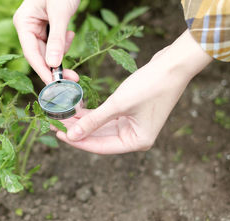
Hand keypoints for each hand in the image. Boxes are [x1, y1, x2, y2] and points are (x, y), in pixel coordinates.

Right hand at [13, 0, 79, 83]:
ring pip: (49, 51)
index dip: (43, 70)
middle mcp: (27, 27)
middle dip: (57, 66)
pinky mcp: (47, 28)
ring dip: (62, 51)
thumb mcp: (60, 13)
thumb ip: (57, 39)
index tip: (54, 85)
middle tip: (74, 78)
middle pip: (40, 55)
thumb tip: (54, 64)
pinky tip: (70, 31)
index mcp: (24, 23)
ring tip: (71, 35)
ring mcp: (37, 28)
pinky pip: (54, 44)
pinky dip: (64, 43)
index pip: (32, 53)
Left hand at [54, 30, 212, 153]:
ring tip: (62, 115)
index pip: (100, 146)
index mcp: (136, 142)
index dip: (77, 141)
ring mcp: (133, 125)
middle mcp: (134, 137)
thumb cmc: (151, 85)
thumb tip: (71, 136)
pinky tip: (76, 108)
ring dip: (82, 121)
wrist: (174, 64)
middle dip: (77, 130)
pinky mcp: (130, 112)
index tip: (58, 134)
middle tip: (55, 123)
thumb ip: (93, 121)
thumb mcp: (118, 104)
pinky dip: (92, 113)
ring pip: (101, 127)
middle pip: (99, 137)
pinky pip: (106, 117)